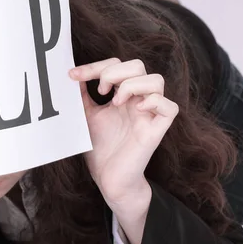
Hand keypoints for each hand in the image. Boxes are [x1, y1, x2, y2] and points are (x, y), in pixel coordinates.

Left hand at [69, 58, 178, 203]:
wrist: (108, 178)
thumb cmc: (100, 148)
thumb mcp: (86, 116)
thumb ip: (81, 95)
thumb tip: (72, 74)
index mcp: (121, 95)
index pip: (116, 65)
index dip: (95, 65)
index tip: (72, 76)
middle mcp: (137, 100)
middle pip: (138, 65)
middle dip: (114, 71)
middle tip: (99, 90)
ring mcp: (148, 114)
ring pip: (156, 80)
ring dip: (132, 84)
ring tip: (114, 102)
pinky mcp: (156, 130)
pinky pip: (170, 107)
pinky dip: (154, 102)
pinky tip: (135, 110)